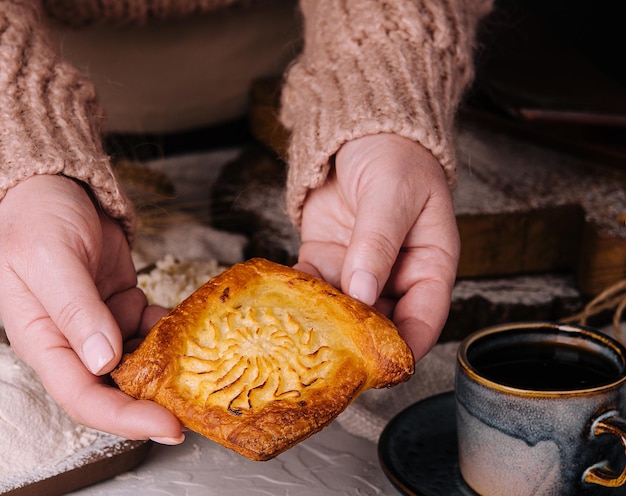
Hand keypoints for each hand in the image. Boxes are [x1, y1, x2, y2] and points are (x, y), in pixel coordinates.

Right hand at [0, 175, 181, 442]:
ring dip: (169, 369)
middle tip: (196, 408)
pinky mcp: (124, 307)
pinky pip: (152, 329)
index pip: (83, 397)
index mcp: (46, 341)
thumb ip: (75, 309)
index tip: (166, 426)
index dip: (124, 419)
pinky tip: (195, 329)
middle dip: (154, 405)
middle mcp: (74, 341)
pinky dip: (173, 332)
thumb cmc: (38, 219)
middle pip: (114, 390)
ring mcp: (102, 325)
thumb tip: (103, 361)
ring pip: (138, 363)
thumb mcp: (50, 260)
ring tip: (207, 369)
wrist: (57, 188)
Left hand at [294, 133, 459, 360]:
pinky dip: (299, 297)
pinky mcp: (326, 260)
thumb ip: (378, 242)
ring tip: (301, 338)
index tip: (384, 368)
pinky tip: (282, 305)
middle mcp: (395, 275)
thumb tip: (363, 292)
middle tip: (332, 358)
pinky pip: (312, 287)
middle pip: (381, 323)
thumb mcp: (392, 194)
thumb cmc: (394, 157)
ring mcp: (358, 270)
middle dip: (358, 343)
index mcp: (429, 264)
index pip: (425, 318)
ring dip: (323, 324)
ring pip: (343, 311)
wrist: (359, 133)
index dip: (407, 346)